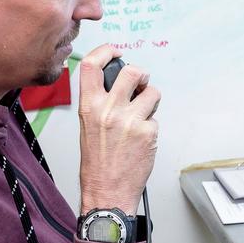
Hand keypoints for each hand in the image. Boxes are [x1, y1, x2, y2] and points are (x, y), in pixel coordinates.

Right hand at [76, 45, 159, 215]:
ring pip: (152, 92)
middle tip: (141, 84)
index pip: (91, 65)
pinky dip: (151, 127)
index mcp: (88, 106)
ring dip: (151, 101)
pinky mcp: (147, 132)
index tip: (116, 52)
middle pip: (132, 71)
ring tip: (142, 115)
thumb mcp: (88, 127)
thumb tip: (117, 85)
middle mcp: (108, 109)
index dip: (106, 51)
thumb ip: (100, 102)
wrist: (106, 192)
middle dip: (141, 75)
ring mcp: (129, 120)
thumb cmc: (96, 164)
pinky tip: (141, 140)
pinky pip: (155, 119)